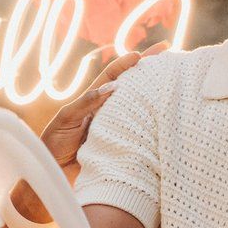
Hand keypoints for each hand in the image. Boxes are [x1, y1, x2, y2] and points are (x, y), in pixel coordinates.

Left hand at [37, 44, 164, 170]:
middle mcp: (108, 112)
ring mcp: (116, 128)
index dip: (126, 64)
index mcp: (94, 101)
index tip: (142, 55)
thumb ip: (86, 103)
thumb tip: (113, 86)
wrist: (54, 172)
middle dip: (149, 72)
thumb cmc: (55, 142)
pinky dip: (152, 126)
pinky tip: (166, 120)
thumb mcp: (66, 118)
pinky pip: (138, 133)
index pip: (113, 77)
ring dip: (155, 96)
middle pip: (132, 88)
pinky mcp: (121, 146)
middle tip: (169, 59)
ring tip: (174, 84)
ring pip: (139, 109)